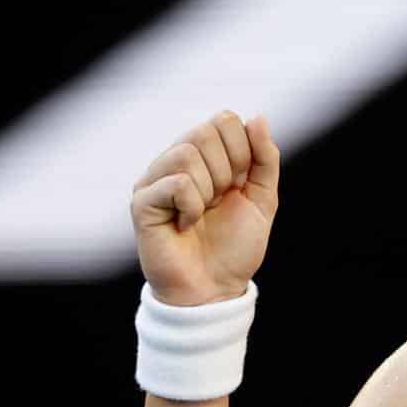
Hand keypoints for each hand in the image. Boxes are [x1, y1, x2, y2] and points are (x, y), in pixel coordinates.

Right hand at [130, 111, 280, 304]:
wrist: (216, 288)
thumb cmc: (235, 247)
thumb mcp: (263, 198)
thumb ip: (265, 158)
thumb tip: (257, 117)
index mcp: (204, 156)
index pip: (224, 119)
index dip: (243, 150)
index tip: (239, 185)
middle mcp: (175, 162)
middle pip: (205, 131)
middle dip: (227, 171)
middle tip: (219, 202)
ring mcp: (155, 180)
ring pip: (187, 154)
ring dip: (208, 190)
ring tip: (202, 214)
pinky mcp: (142, 202)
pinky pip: (175, 183)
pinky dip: (192, 206)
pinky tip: (185, 225)